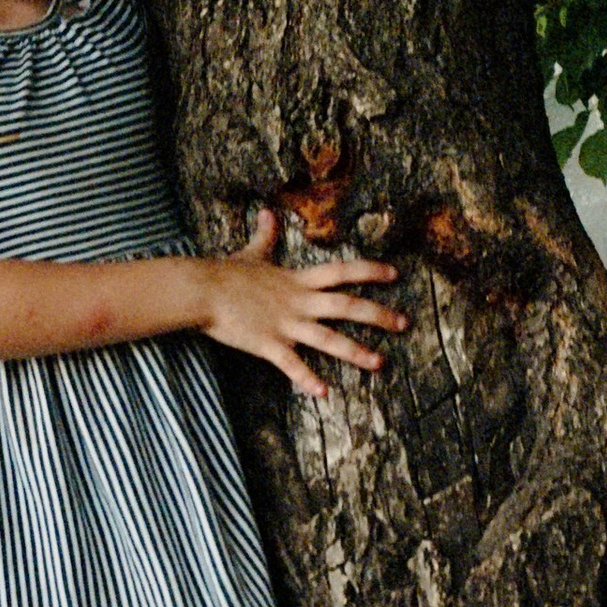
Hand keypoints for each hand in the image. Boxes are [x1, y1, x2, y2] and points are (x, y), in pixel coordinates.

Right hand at [202, 208, 407, 401]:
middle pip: (347, 306)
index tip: (394, 275)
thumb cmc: (224, 272)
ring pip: (328, 339)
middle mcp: (299, 302)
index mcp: (297, 280)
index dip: (370, 272)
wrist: (201, 290)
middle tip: (404, 324)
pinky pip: (292, 366)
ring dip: (356, 352)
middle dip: (378, 315)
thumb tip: (266, 212)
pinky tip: (324, 394)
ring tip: (379, 363)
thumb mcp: (251, 253)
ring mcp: (285, 324)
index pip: (341, 272)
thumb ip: (265, 235)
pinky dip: (308, 380)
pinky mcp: (268, 345)